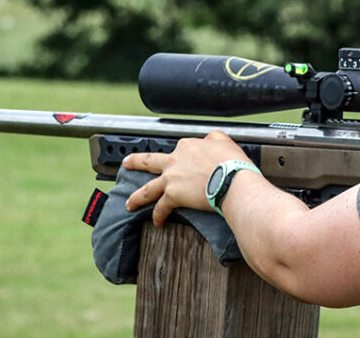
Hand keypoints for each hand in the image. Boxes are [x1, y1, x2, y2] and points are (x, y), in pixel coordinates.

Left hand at [123, 130, 250, 225]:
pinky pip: (161, 207)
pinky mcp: (173, 195)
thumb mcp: (223, 140)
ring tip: (130, 203)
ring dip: (137, 197)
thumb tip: (208, 140)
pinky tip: (157, 222)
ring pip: (148, 189)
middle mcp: (175, 160)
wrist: (232, 181)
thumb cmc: (232, 163)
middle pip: (149, 161)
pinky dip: (158, 216)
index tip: (186, 163)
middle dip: (135, 162)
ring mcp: (171, 178)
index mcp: (186, 146)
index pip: (178, 150)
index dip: (183, 158)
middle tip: (126, 163)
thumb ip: (213, 138)